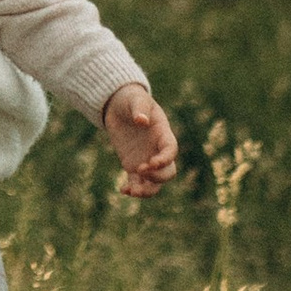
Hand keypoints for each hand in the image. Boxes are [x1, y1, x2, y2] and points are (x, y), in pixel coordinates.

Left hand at [102, 80, 177, 199]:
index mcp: (163, 134)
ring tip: (132, 192)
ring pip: (154, 183)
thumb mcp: (136, 99)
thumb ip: (140, 109)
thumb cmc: (132, 99)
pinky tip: (123, 190)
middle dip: (157, 177)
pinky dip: (132, 189)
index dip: (165, 159)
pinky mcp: (133, 165)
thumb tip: (141, 121)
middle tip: (140, 170)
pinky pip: (136, 183)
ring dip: (147, 191)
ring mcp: (146, 160)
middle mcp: (157, 150)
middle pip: (167, 172)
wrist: (119, 105)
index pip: (171, 150)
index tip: (151, 163)